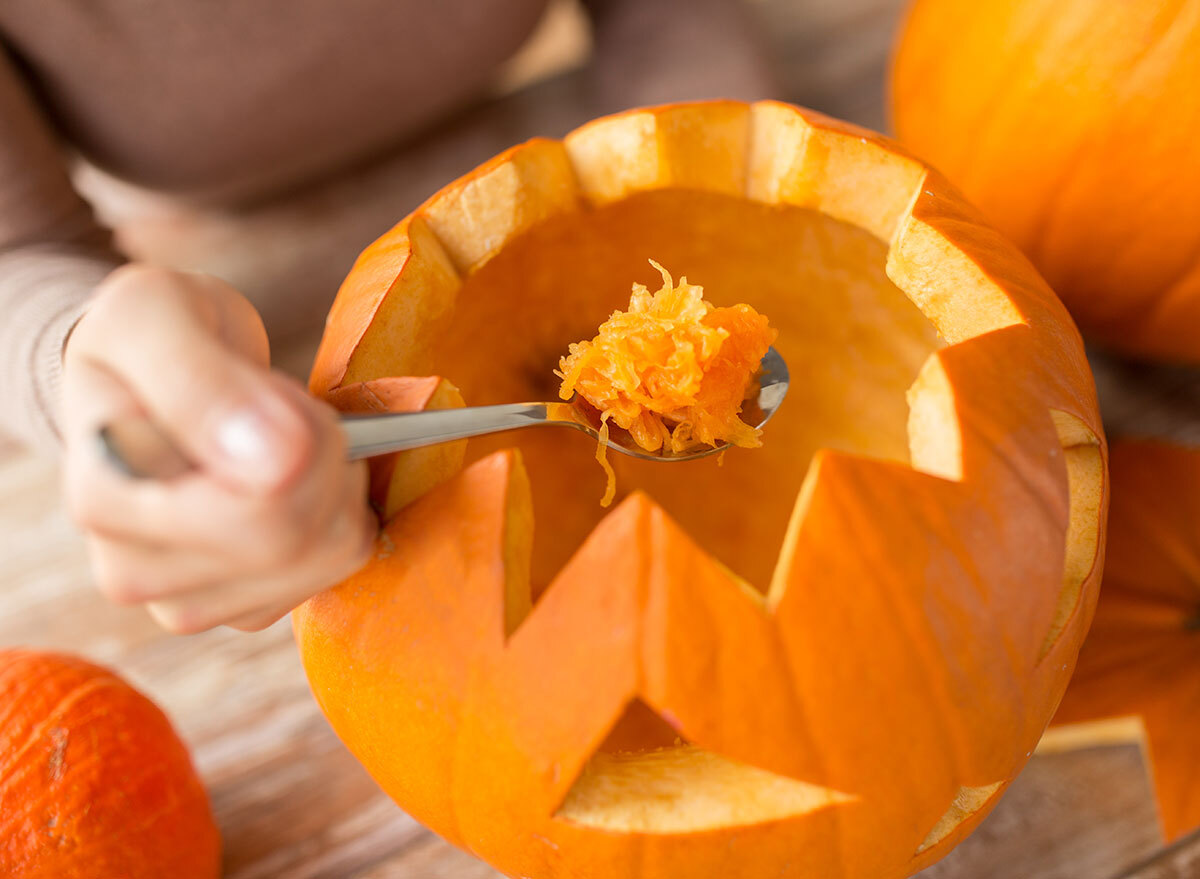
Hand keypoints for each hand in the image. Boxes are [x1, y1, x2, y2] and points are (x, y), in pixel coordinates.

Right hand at [61, 265, 374, 632]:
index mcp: (104, 497)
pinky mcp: (242, 610)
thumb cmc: (155, 334)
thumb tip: (271, 460)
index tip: (273, 392)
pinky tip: (300, 481)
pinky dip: (341, 512)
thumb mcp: (156, 312)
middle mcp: (131, 569)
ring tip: (289, 441)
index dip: (299, 436)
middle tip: (294, 409)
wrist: (155, 369)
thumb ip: (200, 380)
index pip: (250, 509)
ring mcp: (186, 601)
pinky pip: (337, 567)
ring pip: (328, 555)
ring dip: (338, 481)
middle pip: (293, 537)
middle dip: (325, 455)